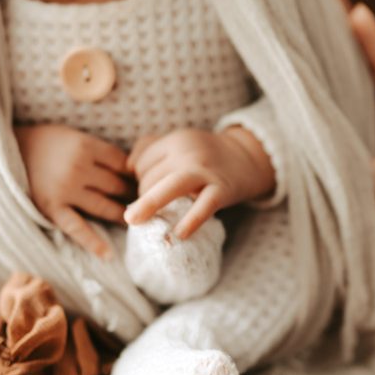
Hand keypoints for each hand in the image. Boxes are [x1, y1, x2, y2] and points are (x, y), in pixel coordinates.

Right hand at [14, 124, 133, 258]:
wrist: (7, 150)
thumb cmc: (46, 142)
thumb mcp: (74, 136)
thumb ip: (99, 151)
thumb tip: (131, 170)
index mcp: (86, 145)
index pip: (122, 163)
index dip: (134, 173)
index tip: (144, 181)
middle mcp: (78, 168)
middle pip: (116, 185)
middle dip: (132, 194)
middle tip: (144, 202)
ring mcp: (66, 190)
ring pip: (104, 206)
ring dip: (121, 215)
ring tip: (134, 221)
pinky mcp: (52, 208)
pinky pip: (77, 228)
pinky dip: (93, 242)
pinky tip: (108, 254)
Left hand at [124, 127, 274, 238]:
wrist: (246, 158)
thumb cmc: (204, 154)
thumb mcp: (179, 141)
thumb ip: (150, 148)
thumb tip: (127, 167)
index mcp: (176, 140)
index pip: (142, 163)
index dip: (139, 179)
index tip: (150, 188)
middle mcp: (189, 151)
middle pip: (150, 178)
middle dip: (145, 196)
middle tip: (156, 205)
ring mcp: (206, 171)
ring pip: (168, 187)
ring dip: (149, 204)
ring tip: (133, 221)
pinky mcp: (222, 190)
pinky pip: (203, 206)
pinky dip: (191, 221)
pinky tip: (179, 234)